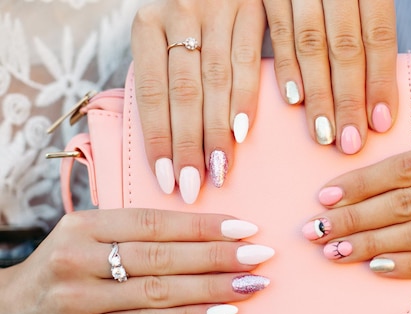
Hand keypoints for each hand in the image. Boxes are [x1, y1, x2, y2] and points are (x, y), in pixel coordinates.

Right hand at [0, 209, 273, 313]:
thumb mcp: (85, 241)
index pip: (156, 221)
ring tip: (252, 285)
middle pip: (163, 255)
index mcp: (85, 225)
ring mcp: (80, 297)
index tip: (245, 226)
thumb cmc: (60, 273)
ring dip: (214, 288)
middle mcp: (80, 257)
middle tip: (260, 255)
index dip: (204, 225)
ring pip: (160, 290)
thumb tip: (202, 238)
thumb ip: (132, 236)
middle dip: (219, 256)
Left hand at [131, 0, 265, 203]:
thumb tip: (166, 145)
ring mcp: (217, 10)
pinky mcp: (251, 10)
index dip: (159, 138)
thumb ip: (162, 79)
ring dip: (217, 132)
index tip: (166, 178)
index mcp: (147, 24)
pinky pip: (248, 61)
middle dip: (188, 144)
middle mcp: (179, 14)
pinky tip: (241, 132)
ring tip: (218, 171)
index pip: (151, 92)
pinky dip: (245, 99)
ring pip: (216, 81)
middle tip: (192, 186)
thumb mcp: (161, 38)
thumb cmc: (185, 21)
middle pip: (184, 92)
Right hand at [263, 0, 397, 153]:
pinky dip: (284, 64)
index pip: (377, 35)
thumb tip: (381, 85)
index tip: (381, 122)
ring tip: (324, 134)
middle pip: (343, 47)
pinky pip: (275, 29)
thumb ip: (373, 21)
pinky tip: (293, 98)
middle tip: (350, 143)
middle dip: (347, 100)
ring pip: (309, 44)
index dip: (379, 81)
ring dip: (317, 94)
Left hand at [302, 129, 410, 277]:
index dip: (362, 182)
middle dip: (355, 218)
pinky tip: (376, 267)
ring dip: (373, 245)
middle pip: (408, 203)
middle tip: (317, 228)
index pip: (406, 166)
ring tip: (336, 251)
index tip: (326, 194)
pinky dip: (409, 266)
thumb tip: (375, 181)